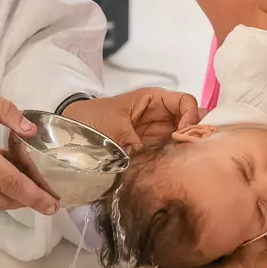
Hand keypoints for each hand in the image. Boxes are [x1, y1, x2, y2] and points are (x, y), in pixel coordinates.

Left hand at [62, 87, 199, 152]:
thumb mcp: (112, 126)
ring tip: (191, 163)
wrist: (70, 132)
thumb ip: (131, 140)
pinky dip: (176, 158)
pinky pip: (169, 150)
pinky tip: (178, 168)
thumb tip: (148, 159)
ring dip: (187, 148)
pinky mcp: (150, 149)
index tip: (183, 136)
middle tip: (196, 152)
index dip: (191, 116)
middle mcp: (159, 114)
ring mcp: (155, 132)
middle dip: (195, 134)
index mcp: (152, 99)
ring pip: (182, 137)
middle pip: (189, 120)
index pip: (186, 102)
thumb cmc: (92, 119)